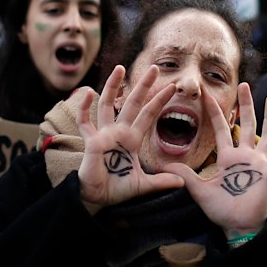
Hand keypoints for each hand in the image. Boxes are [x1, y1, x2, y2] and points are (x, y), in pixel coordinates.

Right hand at [76, 65, 183, 214]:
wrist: (97, 198)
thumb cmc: (117, 189)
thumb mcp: (143, 184)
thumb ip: (161, 181)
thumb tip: (182, 182)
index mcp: (132, 138)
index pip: (148, 114)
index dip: (159, 100)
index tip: (172, 87)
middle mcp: (118, 132)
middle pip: (132, 102)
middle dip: (143, 85)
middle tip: (154, 67)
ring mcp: (103, 134)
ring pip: (107, 104)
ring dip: (113, 85)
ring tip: (120, 68)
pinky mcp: (90, 141)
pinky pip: (85, 122)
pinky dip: (84, 107)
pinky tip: (88, 93)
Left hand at [163, 84, 266, 238]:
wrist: (236, 226)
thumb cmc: (220, 209)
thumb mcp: (199, 190)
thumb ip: (185, 176)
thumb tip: (164, 167)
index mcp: (228, 156)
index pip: (221, 129)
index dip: (215, 112)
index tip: (207, 95)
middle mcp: (245, 155)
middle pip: (247, 124)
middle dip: (246, 105)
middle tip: (244, 85)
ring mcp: (259, 163)